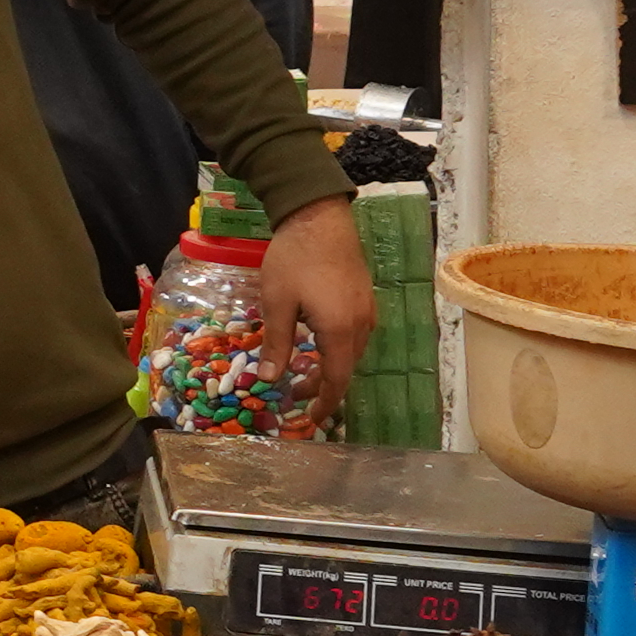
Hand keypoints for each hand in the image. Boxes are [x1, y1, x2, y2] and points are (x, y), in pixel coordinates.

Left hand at [258, 197, 377, 408]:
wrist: (319, 215)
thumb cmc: (294, 259)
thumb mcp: (277, 303)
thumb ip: (276, 343)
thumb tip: (269, 380)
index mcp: (340, 330)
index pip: (337, 380)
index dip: (324, 403)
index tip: (311, 420)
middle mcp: (361, 324)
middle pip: (346, 368)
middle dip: (322, 386)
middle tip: (294, 394)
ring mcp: (366, 309)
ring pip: (351, 351)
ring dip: (329, 366)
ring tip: (301, 370)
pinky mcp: (364, 297)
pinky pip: (353, 333)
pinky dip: (336, 347)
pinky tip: (316, 340)